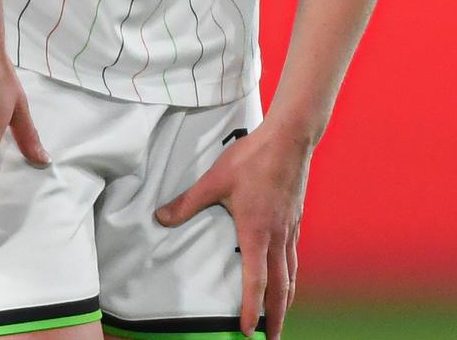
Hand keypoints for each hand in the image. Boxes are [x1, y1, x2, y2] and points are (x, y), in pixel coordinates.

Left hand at [156, 121, 311, 337]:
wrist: (291, 137)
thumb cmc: (254, 157)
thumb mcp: (215, 179)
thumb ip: (188, 202)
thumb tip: (161, 218)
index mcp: (257, 232)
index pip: (255, 281)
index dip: (250, 309)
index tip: (246, 331)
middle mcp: (277, 236)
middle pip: (280, 287)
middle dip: (276, 317)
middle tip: (271, 339)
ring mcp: (290, 228)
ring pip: (291, 273)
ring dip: (286, 299)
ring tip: (281, 317)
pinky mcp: (295, 217)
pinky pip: (294, 255)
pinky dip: (291, 274)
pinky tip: (288, 276)